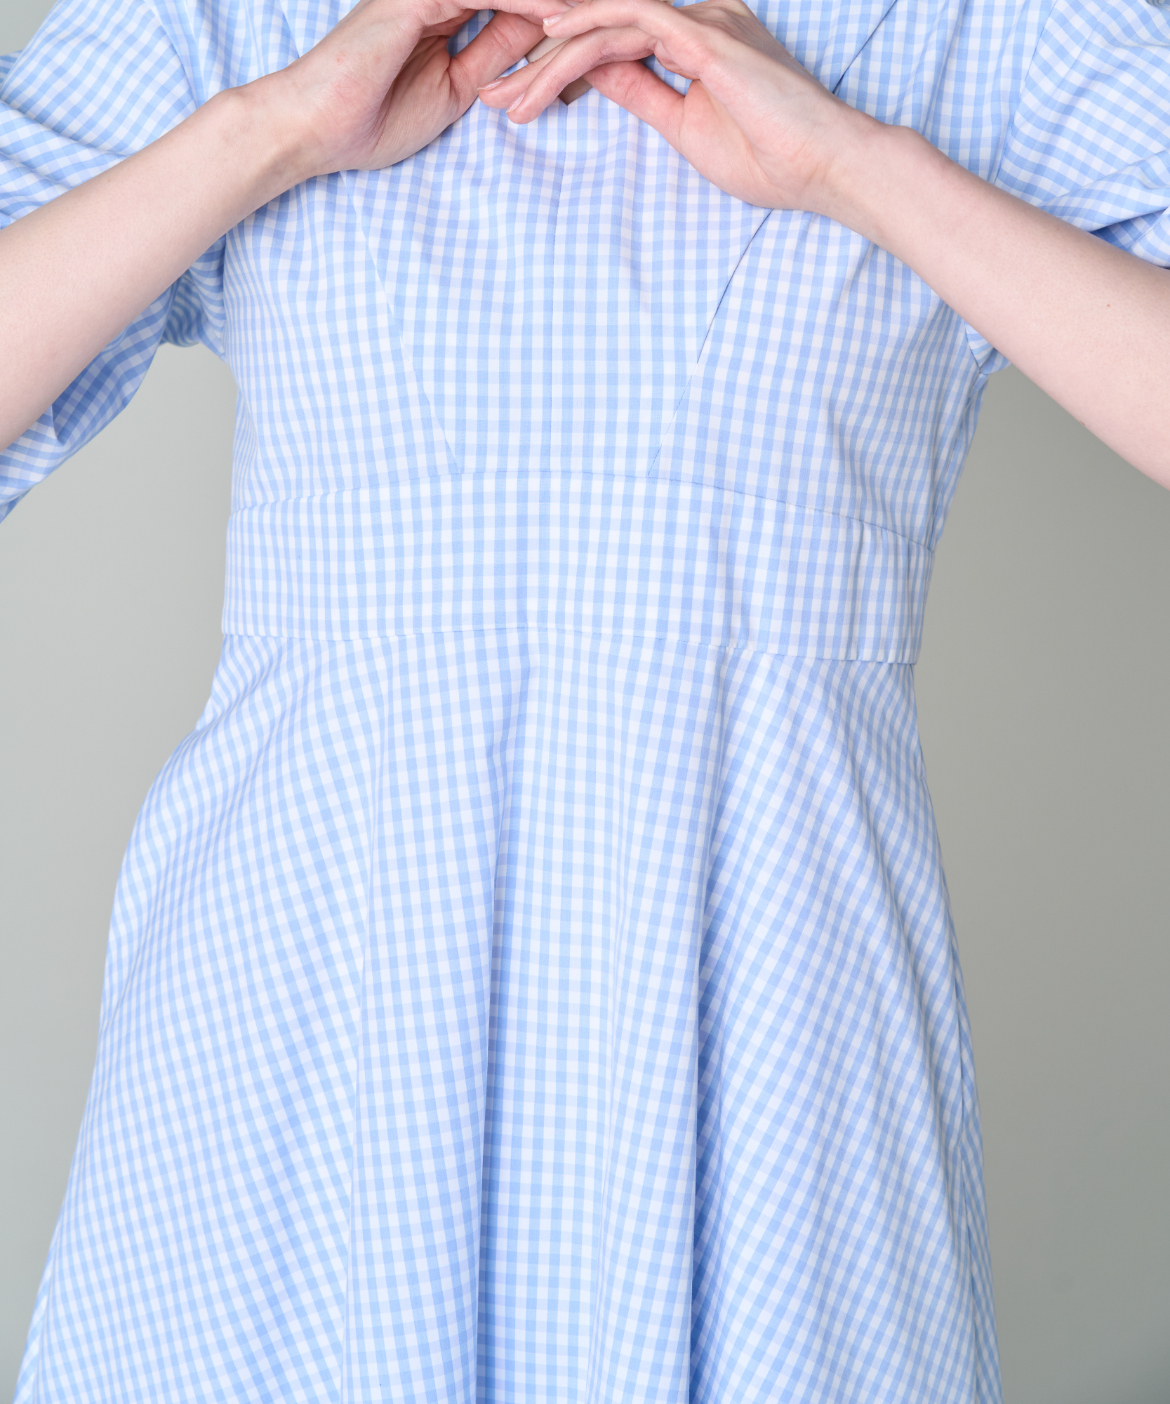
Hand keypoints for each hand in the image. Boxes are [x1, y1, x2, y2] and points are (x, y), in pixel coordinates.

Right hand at [260, 0, 571, 179]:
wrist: (314, 126)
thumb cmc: (371, 120)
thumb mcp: (452, 92)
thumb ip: (489, 62)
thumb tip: (531, 45)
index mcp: (444, 12)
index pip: (510, 2)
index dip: (552, 9)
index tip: (600, 19)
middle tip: (617, 4)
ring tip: (598, 6)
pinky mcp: (413, 0)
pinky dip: (522, 1)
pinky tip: (558, 11)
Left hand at [476, 0, 883, 217]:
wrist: (827, 167)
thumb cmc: (771, 157)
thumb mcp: (685, 126)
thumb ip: (642, 95)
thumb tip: (597, 80)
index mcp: (691, 40)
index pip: (608, 43)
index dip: (554, 70)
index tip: (510, 100)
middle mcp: (694, 19)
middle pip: (597, 27)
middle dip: (536, 62)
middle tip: (490, 96)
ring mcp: (701, 21)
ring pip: (604, 23)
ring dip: (548, 60)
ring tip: (506, 95)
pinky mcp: (705, 35)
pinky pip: (632, 18)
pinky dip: (587, 26)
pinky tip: (548, 39)